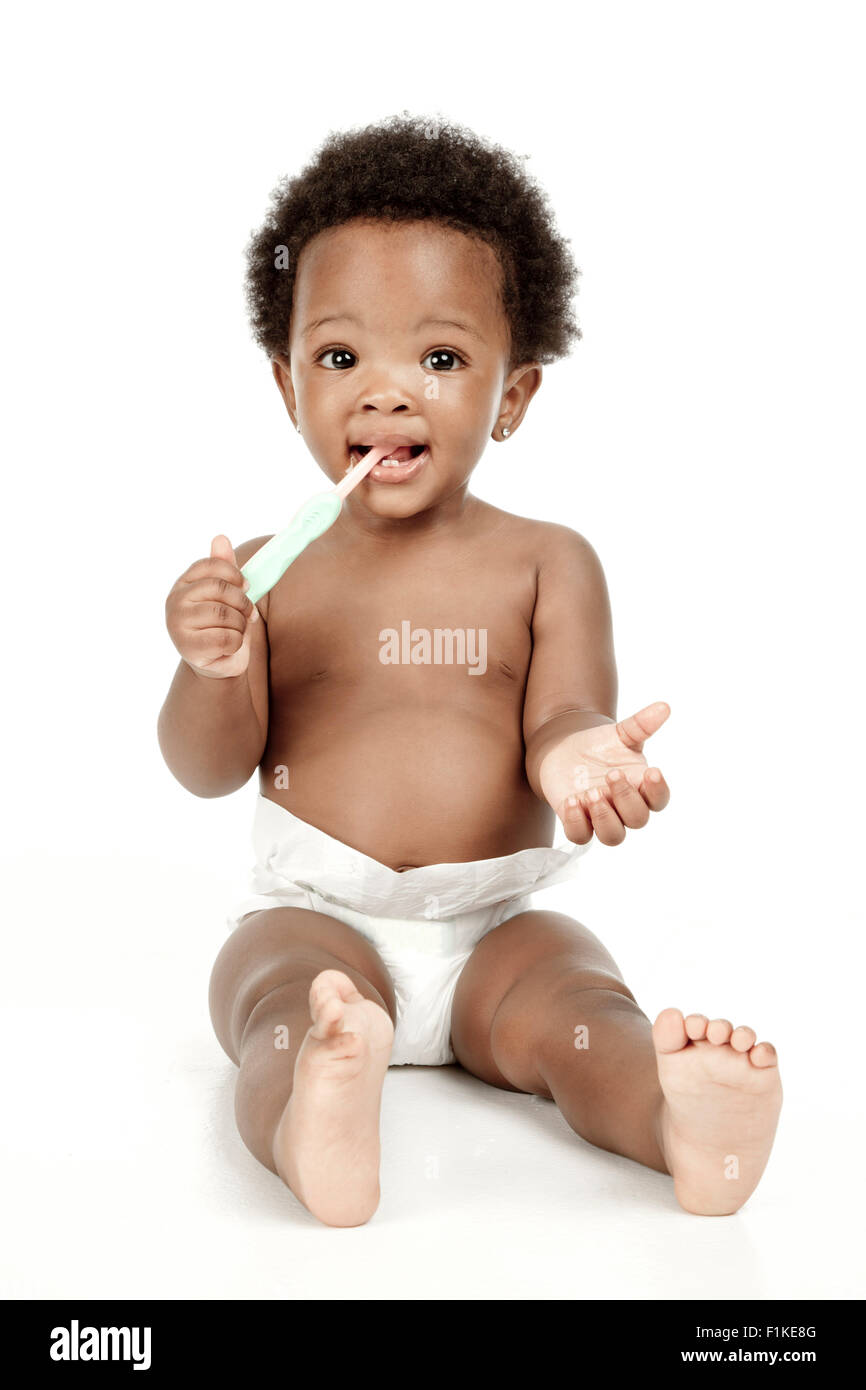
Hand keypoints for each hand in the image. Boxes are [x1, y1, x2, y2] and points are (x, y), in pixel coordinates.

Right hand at [165, 535, 258, 678]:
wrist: (217, 663)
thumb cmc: (222, 625)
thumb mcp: (226, 594)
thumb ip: (224, 568)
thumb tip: (220, 538)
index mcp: (183, 583)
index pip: (211, 565)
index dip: (235, 575)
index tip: (245, 586)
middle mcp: (175, 601)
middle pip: (220, 589)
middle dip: (242, 602)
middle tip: (247, 614)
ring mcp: (178, 624)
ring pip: (226, 615)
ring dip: (240, 625)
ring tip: (235, 631)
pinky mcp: (188, 648)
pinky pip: (226, 638)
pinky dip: (236, 643)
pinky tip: (228, 646)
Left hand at [539, 701, 670, 845]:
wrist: (564, 751)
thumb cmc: (599, 747)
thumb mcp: (619, 734)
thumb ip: (641, 725)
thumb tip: (664, 707)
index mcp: (641, 788)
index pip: (659, 800)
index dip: (658, 790)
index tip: (652, 772)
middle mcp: (624, 807)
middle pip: (637, 819)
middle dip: (627, 799)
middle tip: (612, 774)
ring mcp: (601, 817)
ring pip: (612, 836)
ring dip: (605, 817)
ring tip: (592, 793)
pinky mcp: (577, 821)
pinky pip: (580, 835)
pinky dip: (577, 823)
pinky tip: (572, 801)